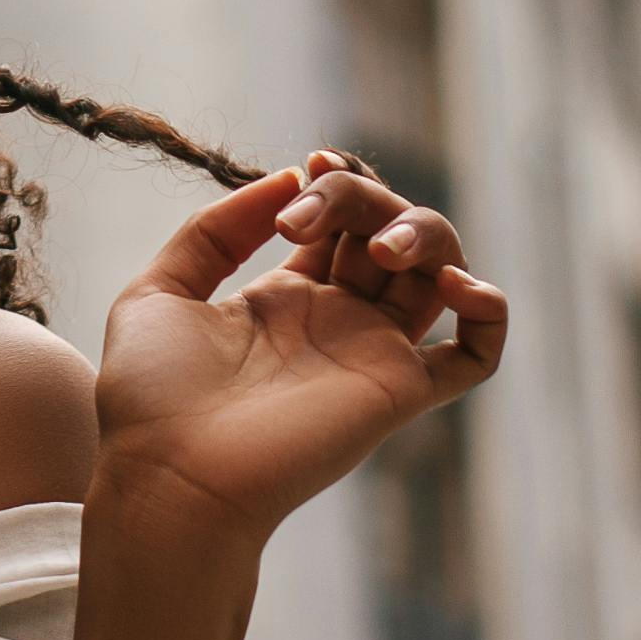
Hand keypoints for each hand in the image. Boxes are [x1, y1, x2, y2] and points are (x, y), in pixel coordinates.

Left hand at [91, 153, 506, 552]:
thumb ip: (213, 232)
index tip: (310, 163)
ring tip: (379, 248)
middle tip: (305, 215)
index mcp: (284, 299)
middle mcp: (337, 321)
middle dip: (361, 196)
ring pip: (439, 274)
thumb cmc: (152, 399)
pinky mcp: (399, 391)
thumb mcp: (158, 292)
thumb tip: (282, 179)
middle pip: (387, 230)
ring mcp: (371, 354)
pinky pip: (475, 356)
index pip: (338, 222)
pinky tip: (460, 286)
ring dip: (424, 234)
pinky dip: (488, 314)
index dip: (336, 182)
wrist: (170, 477)